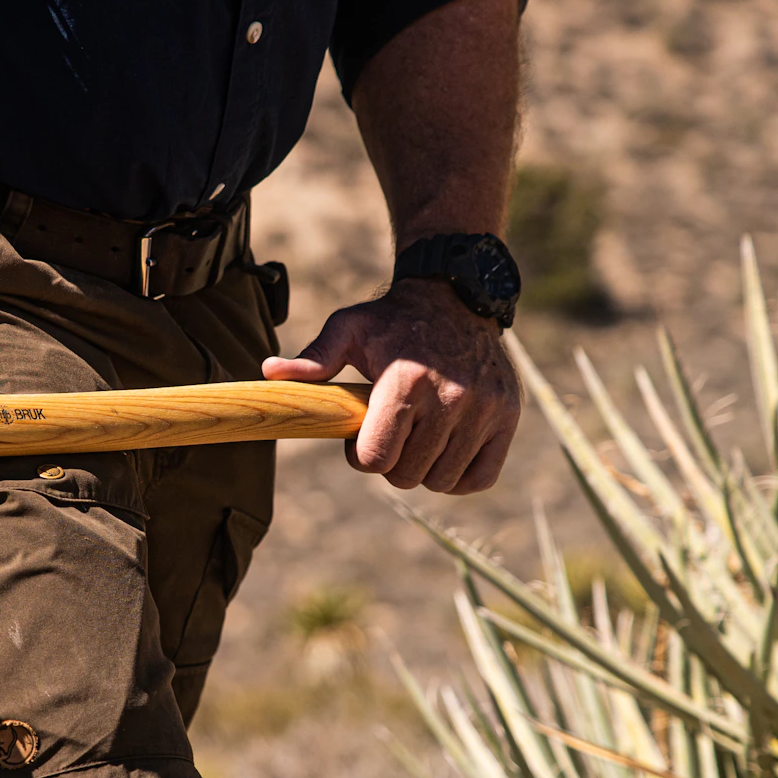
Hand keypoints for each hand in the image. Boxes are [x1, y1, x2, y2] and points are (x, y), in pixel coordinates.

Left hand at [262, 278, 520, 494]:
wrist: (456, 296)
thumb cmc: (393, 320)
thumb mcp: (349, 328)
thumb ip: (314, 358)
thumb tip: (269, 374)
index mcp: (406, 382)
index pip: (375, 460)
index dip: (360, 455)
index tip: (361, 437)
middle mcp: (450, 398)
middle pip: (406, 476)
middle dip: (391, 462)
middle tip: (391, 434)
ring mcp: (484, 410)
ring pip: (442, 481)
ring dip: (423, 469)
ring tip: (417, 438)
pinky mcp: (508, 417)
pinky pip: (479, 477)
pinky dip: (460, 475)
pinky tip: (445, 450)